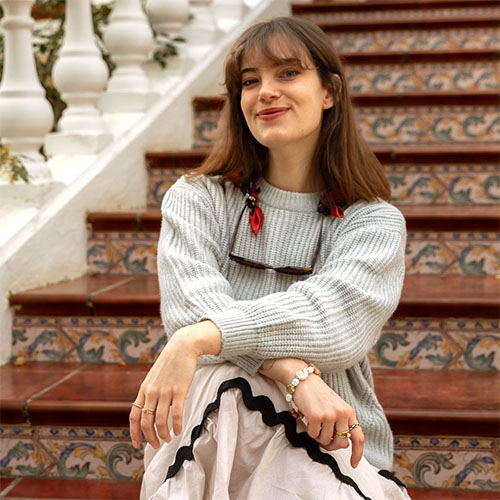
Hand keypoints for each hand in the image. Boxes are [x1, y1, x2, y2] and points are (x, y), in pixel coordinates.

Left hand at [129, 321, 220, 448]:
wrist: (182, 346)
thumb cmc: (170, 362)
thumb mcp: (154, 376)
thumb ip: (150, 392)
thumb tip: (150, 409)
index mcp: (144, 389)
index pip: (134, 416)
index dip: (134, 433)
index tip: (137, 444)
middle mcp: (152, 392)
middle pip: (146, 422)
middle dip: (150, 438)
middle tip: (156, 446)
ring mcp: (165, 391)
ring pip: (160, 420)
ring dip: (163, 434)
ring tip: (168, 439)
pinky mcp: (179, 390)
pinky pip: (176, 413)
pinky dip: (176, 425)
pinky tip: (178, 431)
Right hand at [292, 374, 364, 467]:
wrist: (302, 379)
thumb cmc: (317, 394)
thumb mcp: (335, 407)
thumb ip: (341, 424)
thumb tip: (343, 445)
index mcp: (348, 411)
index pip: (358, 437)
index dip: (357, 453)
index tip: (353, 464)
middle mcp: (342, 413)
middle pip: (341, 443)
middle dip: (331, 445)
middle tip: (322, 438)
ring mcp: (330, 414)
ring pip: (326, 441)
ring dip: (318, 436)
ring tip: (314, 423)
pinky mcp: (316, 415)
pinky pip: (313, 435)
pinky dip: (309, 430)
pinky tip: (308, 419)